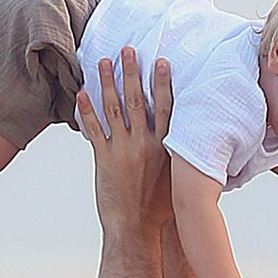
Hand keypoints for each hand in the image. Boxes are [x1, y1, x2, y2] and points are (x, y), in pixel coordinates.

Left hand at [76, 46, 175, 228]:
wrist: (137, 228)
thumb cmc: (160, 207)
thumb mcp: (177, 178)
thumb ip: (179, 155)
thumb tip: (195, 142)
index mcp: (165, 146)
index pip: (165, 107)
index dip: (162, 83)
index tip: (161, 61)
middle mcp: (145, 144)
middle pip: (137, 101)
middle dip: (132, 73)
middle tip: (128, 50)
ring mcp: (123, 150)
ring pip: (114, 110)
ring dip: (108, 83)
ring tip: (103, 62)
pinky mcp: (104, 159)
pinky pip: (94, 130)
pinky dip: (87, 111)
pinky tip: (82, 93)